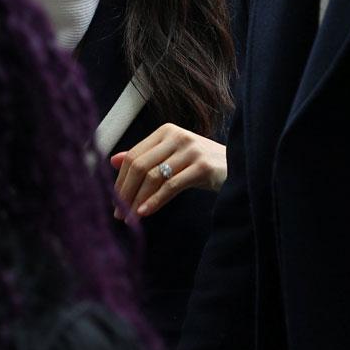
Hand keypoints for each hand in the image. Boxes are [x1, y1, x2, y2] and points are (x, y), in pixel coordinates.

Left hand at [110, 123, 226, 217]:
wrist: (237, 167)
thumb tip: (112, 161)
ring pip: (154, 176)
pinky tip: (145, 212)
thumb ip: (145, 158)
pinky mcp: (202, 166)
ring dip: (138, 200)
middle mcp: (177, 136)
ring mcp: (190, 150)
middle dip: (126, 192)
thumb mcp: (171, 158)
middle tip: (118, 213)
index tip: (113, 201)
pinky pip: (171, 186)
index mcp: (165, 132)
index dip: (121, 180)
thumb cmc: (200, 165)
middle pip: (140, 165)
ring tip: (130, 217)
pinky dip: (155, 201)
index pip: (134, 155)